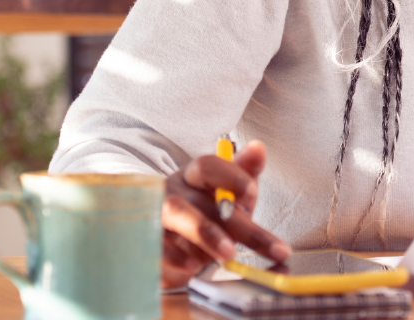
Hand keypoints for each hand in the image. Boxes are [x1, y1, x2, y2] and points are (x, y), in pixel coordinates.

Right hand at [160, 140, 290, 287]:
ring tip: (229, 253)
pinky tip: (193, 266)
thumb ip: (244, 174)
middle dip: (236, 223)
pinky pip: (155, 245)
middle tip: (267, 246)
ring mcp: (155, 215)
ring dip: (204, 233)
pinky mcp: (146, 242)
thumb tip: (258, 148)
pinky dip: (174, 256)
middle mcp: (173, 192)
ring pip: (175, 214)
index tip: (252, 193)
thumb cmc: (206, 213)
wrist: (170, 243)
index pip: (207, 167)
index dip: (231, 177)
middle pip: (201, 200)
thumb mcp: (230, 194)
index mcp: (193, 177)